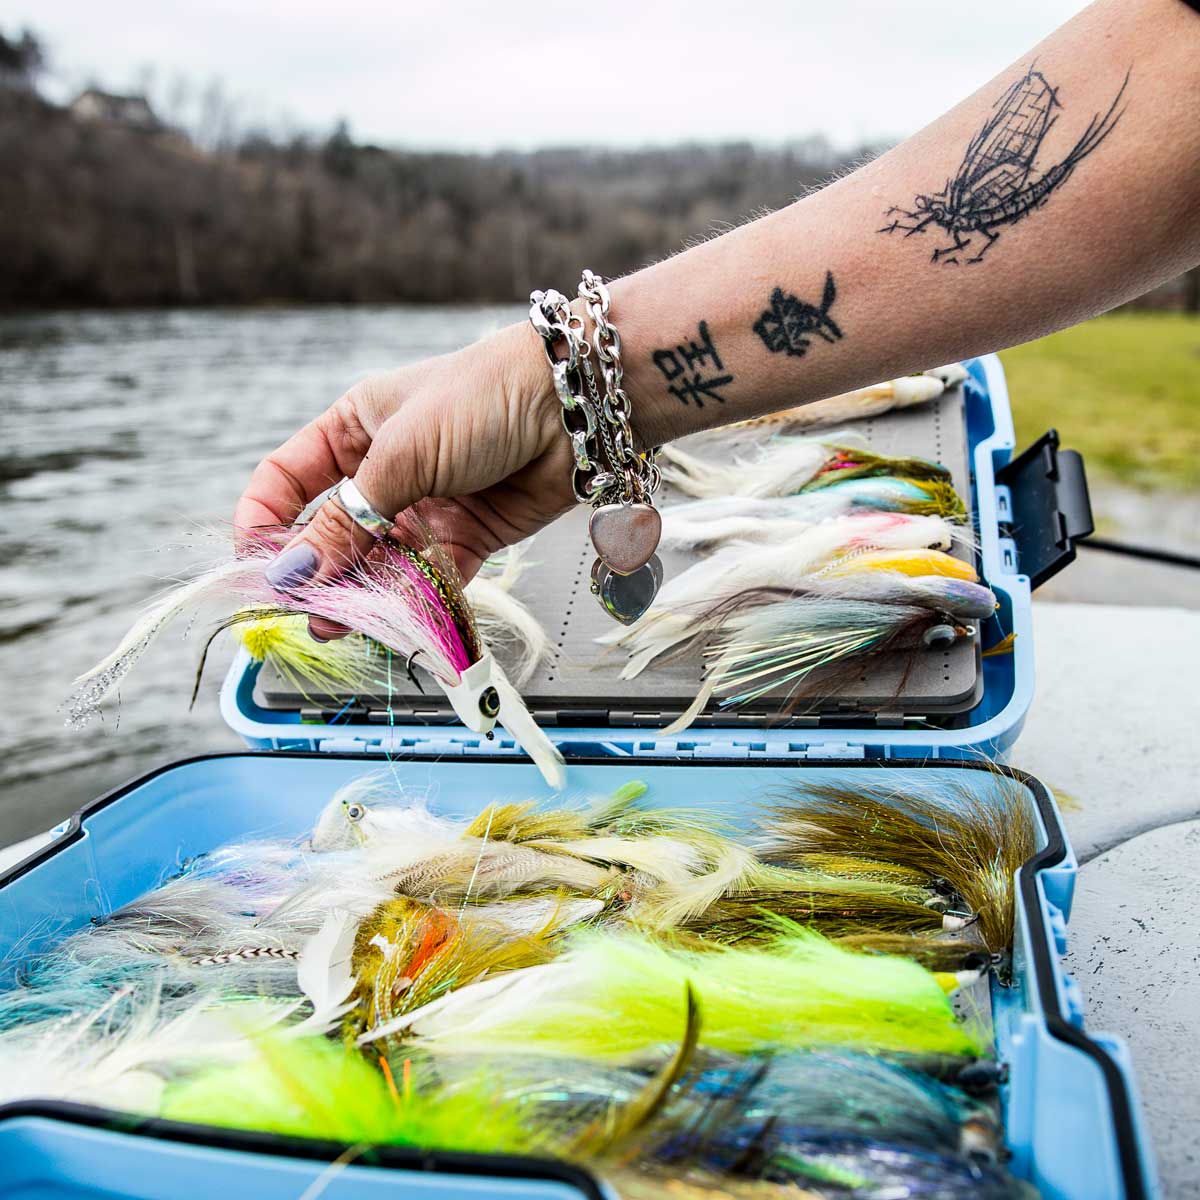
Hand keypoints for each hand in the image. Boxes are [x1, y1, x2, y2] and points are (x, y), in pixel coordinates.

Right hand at [234, 321, 574, 639]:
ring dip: (359, 594)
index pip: (288, 480)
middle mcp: (384, 471)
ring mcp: (424, 507)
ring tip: (339, 625)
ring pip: (379, 562)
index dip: (265, 520)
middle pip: (333, 531)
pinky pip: (428, 578)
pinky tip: (392, 621)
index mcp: (354, 430)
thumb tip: (295, 572)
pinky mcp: (466, 537)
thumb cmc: (482, 398)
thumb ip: (350, 519)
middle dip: (315, 571)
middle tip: (302, 609)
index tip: (255, 563)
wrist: (572, 407)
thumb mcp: (401, 454)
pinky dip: (412, 601)